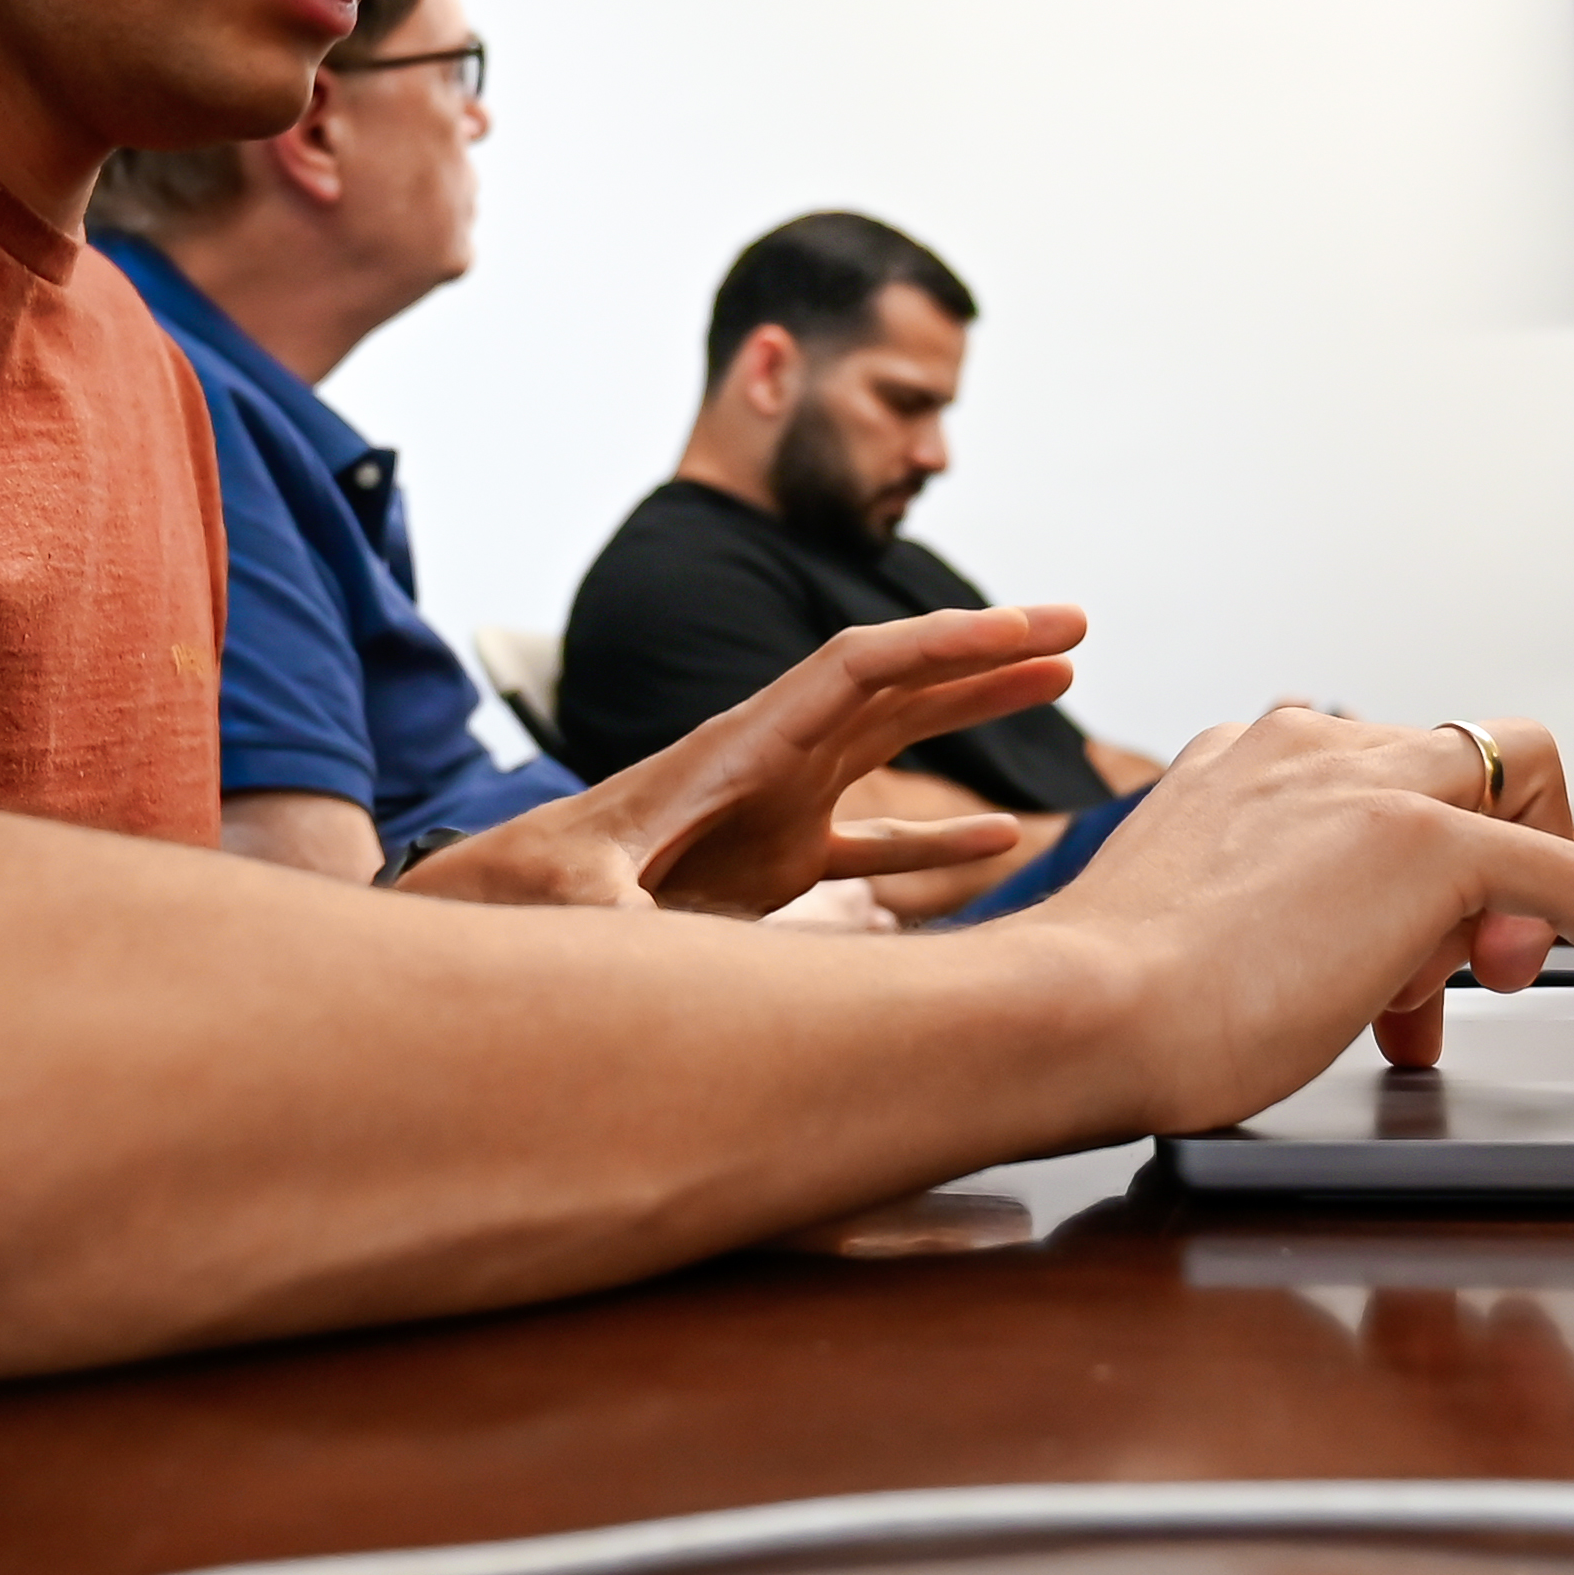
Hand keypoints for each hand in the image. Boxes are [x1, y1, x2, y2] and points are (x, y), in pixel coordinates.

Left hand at [401, 603, 1090, 918]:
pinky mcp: (772, 863)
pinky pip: (876, 844)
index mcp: (740, 747)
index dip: (948, 642)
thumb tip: (644, 946)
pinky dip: (941, 842)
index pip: (861, 668)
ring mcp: (776, 806)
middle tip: (1077, 628)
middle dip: (984, 652)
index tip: (1032, 630)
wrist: (496, 906)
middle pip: (897, 682)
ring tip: (1060, 683)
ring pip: (898, 741)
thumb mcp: (573, 899)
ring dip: (974, 712)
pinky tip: (1003, 840)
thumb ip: (619, 915)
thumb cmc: (525, 893)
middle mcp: (770, 760)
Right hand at [1016, 705, 1573, 1133]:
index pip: (1373, 768)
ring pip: (1515, 788)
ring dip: (1514, 891)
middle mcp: (1310, 748)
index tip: (1404, 936)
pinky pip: (1569, 871)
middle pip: (1455, 763)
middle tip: (1463, 967)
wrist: (1087, 1009)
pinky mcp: (1430, 847)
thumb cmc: (1112, 1001)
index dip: (1413, 849)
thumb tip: (1320, 953)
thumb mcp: (1191, 917)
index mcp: (1244, 759)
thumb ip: (1255, 902)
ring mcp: (1372, 788)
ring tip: (1488, 985)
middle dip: (1473, 868)